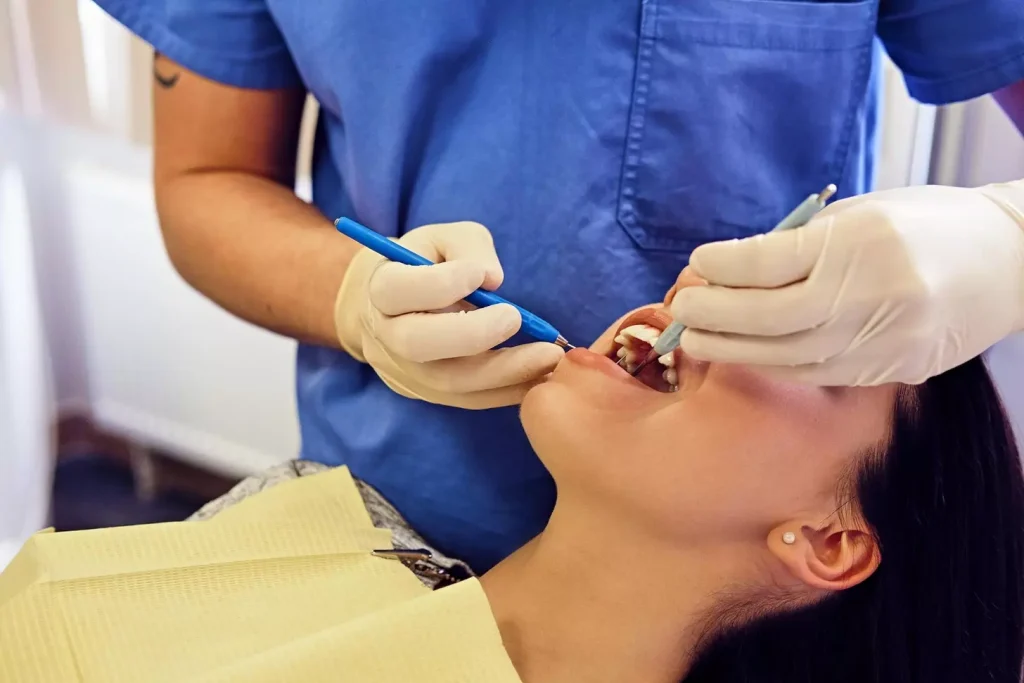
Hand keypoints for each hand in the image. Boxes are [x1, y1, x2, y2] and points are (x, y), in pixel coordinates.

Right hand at [334, 221, 563, 407]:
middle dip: (471, 334)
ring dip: (503, 371)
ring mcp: (407, 371)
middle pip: (417, 343)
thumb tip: (492, 279)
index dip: (441, 283)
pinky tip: (541, 374)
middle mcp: (387, 335)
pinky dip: (509, 390)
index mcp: (382, 288)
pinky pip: (470, 399)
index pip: (398, 290)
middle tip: (515, 318)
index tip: (481, 274)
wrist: (399, 309)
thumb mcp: (446, 239)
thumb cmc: (430, 265)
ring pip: (449, 381)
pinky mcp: (431, 394)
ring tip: (548, 356)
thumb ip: (469, 248)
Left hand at [668, 183, 1023, 384]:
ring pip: (789, 356)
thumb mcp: (861, 214)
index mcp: (863, 243)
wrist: (1013, 262)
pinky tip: (744, 354)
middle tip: (681, 309)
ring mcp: (885, 341)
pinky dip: (773, 365)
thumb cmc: (928, 223)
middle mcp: (873, 295)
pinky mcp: (891, 370)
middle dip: (715, 316)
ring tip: (695, 340)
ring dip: (733, 350)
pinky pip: (817, 374)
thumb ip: (800, 244)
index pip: (772, 263)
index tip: (698, 262)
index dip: (725, 266)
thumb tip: (734, 270)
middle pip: (771, 318)